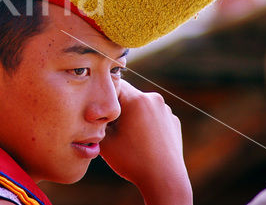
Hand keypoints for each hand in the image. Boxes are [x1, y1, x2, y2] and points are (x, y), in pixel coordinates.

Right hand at [100, 80, 191, 204]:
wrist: (164, 180)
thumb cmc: (132, 160)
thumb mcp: (104, 140)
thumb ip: (96, 122)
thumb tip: (92, 113)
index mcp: (136, 99)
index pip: (114, 85)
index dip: (104, 98)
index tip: (100, 113)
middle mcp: (153, 99)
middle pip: (129, 95)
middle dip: (119, 108)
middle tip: (112, 128)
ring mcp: (166, 110)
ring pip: (142, 106)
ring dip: (133, 115)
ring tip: (129, 137)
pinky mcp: (173, 121)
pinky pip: (154, 116)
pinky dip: (147, 124)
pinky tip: (143, 141)